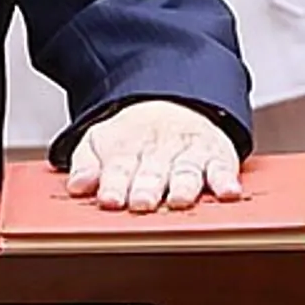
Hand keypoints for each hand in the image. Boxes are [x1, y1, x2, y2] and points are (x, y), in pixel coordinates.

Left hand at [65, 101, 240, 213]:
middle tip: (142, 203)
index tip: (110, 200)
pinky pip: (223, 168)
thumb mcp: (100, 140)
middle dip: (147, 188)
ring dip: (183, 186)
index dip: (114, 185)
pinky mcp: (217, 157)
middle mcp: (159, 152)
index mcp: (127, 149)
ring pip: (186, 171)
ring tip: (178, 200)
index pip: (118, 168)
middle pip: (152, 171)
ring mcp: (189, 154)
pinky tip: (227, 192)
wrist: (174, 101)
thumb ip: (86, 164)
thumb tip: (77, 185)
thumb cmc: (134, 134)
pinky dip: (226, 180)